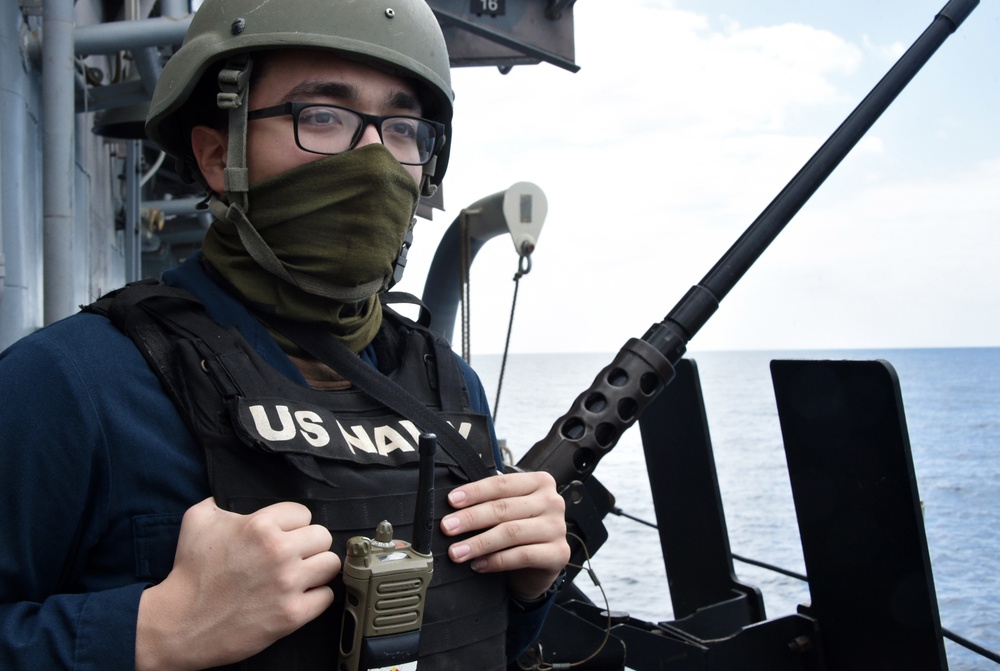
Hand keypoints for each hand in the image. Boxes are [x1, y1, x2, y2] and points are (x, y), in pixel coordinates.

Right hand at [136, 498, 340, 670]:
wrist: (179, 624)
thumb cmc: (189, 572)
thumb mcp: (197, 520)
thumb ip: (220, 501)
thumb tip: (230, 494)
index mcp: (260, 525)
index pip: (303, 513)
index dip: (292, 525)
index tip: (281, 536)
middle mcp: (279, 551)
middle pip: (323, 536)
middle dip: (308, 546)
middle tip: (292, 557)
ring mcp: (288, 584)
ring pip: (330, 564)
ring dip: (316, 570)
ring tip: (299, 576)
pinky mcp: (291, 614)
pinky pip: (326, 597)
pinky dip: (315, 598)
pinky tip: (298, 597)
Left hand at [441, 471, 569, 601]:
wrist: (540, 566)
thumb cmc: (521, 532)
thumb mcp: (508, 511)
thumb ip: (490, 502)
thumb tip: (454, 507)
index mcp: (540, 482)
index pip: (502, 483)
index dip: (475, 492)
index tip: (451, 501)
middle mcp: (552, 502)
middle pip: (504, 508)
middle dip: (471, 518)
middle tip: (448, 527)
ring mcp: (557, 528)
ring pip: (511, 532)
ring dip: (478, 543)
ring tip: (457, 552)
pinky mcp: (559, 553)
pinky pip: (522, 555)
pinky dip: (496, 561)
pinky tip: (478, 564)